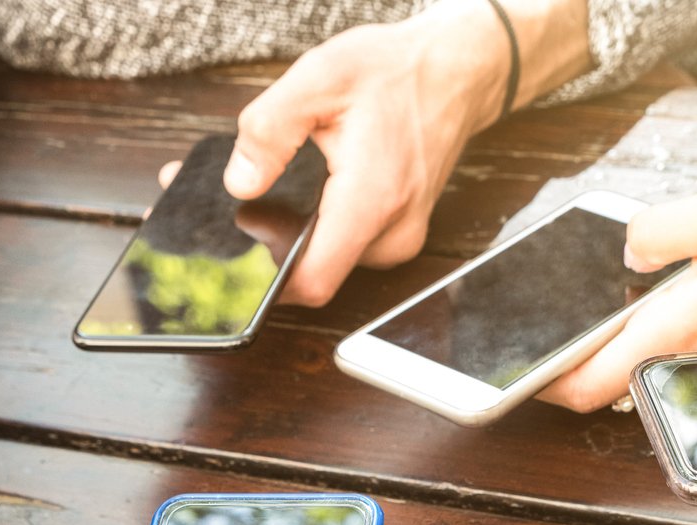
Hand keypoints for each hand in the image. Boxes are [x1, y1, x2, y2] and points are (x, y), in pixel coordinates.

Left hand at [219, 0, 593, 306]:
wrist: (457, 72)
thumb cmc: (397, 72)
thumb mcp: (320, 78)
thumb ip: (270, 131)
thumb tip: (239, 182)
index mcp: (371, 199)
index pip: (313, 281)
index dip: (267, 279)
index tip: (242, 251)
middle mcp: (392, 233)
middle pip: (314, 271)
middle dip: (277, 240)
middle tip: (258, 194)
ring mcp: (399, 239)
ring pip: (330, 259)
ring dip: (302, 230)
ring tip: (298, 182)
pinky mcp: (399, 234)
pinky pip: (349, 245)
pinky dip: (326, 222)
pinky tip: (323, 186)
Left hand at [541, 188, 696, 410]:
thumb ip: (658, 230)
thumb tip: (624, 252)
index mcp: (677, 331)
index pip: (586, 386)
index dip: (541, 380)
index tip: (518, 363)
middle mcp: (689, 358)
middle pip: (605, 383)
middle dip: (571, 360)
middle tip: (552, 324)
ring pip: (637, 367)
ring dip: (611, 344)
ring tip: (597, 306)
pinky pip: (671, 352)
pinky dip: (650, 332)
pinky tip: (653, 295)